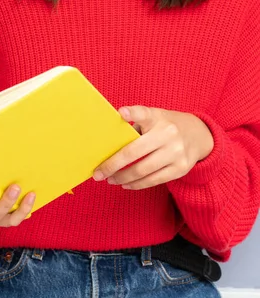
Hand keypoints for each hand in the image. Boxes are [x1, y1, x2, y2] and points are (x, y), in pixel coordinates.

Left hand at [93, 106, 213, 189]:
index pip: (144, 114)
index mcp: (159, 118)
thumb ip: (137, 124)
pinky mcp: (180, 169)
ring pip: (144, 171)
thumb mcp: (155, 116)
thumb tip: (113, 141)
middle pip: (135, 153)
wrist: (199, 135)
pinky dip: (138, 184)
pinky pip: (154, 180)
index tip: (120, 112)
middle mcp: (169, 135)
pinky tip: (126, 184)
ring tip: (110, 180)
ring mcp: (176, 153)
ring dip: (124, 178)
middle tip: (98, 173)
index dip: (133, 113)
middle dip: (113, 165)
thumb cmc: (166, 124)